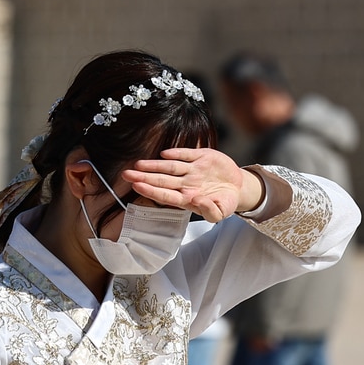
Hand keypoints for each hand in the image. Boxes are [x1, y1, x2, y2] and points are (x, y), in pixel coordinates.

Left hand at [123, 148, 261, 222]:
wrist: (237, 187)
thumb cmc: (224, 202)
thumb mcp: (221, 212)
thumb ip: (210, 211)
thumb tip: (197, 201)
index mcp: (186, 198)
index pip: (164, 195)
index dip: (150, 191)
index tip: (136, 187)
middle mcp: (185, 183)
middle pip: (161, 180)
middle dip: (143, 177)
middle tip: (126, 174)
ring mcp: (192, 170)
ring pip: (169, 167)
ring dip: (153, 165)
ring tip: (138, 164)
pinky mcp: (202, 156)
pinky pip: (186, 154)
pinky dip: (176, 153)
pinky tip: (164, 153)